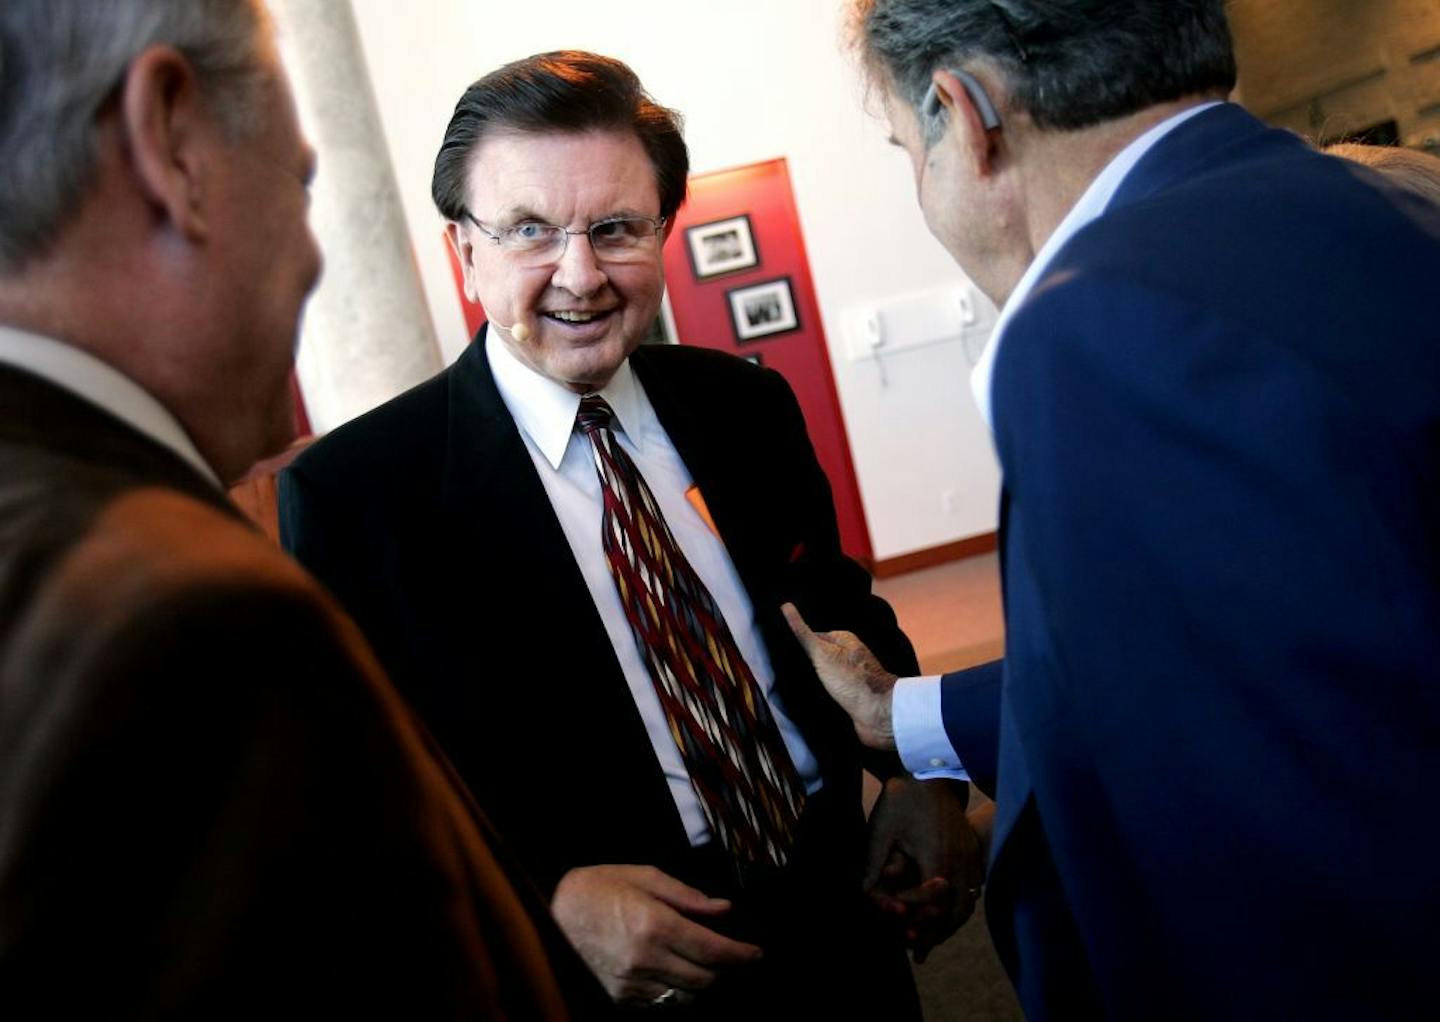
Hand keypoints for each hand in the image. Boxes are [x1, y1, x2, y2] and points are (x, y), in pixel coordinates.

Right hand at [550, 864, 762, 1005]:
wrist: (546, 915)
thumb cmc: (595, 889)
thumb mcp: (642, 876)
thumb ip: (687, 896)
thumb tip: (723, 909)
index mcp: (654, 925)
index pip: (713, 951)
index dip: (742, 955)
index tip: (756, 953)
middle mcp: (645, 960)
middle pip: (706, 980)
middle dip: (727, 971)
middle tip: (737, 959)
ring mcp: (631, 986)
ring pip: (686, 998)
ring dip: (703, 986)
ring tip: (708, 968)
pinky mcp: (619, 1000)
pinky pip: (661, 1006)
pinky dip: (677, 995)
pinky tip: (678, 978)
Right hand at [782, 602, 897, 748]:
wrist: (877, 712)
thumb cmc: (851, 679)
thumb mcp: (822, 653)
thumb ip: (803, 633)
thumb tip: (786, 606)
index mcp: (844, 639)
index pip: (812, 635)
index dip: (796, 642)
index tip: (779, 649)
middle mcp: (848, 655)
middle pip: (818, 654)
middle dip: (804, 661)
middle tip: (783, 668)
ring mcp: (850, 675)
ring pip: (823, 673)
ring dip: (811, 679)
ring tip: (793, 683)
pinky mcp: (850, 694)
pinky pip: (829, 690)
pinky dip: (819, 693)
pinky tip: (810, 697)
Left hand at [864, 776, 984, 962]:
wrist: (930, 771)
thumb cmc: (902, 799)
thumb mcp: (881, 830)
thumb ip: (874, 866)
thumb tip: (865, 895)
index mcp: (937, 856)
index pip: (930, 902)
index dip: (913, 913)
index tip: (898, 916)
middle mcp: (960, 860)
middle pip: (953, 912)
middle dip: (934, 933)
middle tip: (915, 951)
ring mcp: (971, 858)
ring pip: (966, 905)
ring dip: (947, 925)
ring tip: (929, 941)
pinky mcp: (973, 854)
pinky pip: (971, 892)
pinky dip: (958, 910)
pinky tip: (943, 917)